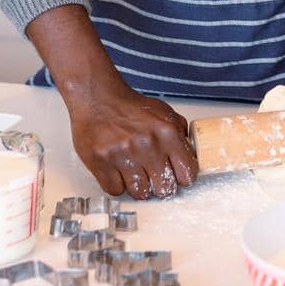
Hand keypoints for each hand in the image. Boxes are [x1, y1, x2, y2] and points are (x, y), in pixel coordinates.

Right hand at [26, 2, 197, 197]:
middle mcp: (145, 145)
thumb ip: (179, 131)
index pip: (187, 173)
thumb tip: (191, 155)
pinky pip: (116, 191)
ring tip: (136, 172)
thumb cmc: (129, 103)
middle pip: (164, 187)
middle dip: (161, 183)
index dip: (184, 177)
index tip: (178, 175)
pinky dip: (119, 185)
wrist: (93, 93)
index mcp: (166, 132)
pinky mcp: (99, 164)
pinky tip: (118, 170)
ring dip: (140, 186)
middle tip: (155, 174)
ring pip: (141, 192)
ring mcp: (121, 156)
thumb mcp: (163, 111)